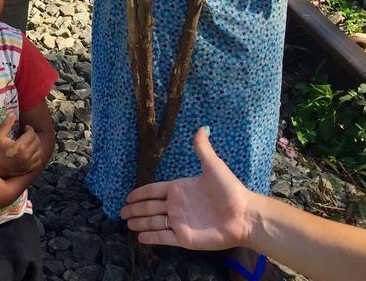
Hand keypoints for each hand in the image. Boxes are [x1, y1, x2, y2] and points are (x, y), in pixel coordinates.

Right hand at [0, 112, 42, 176]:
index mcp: (20, 147)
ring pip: (39, 151)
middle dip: (34, 135)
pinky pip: (38, 160)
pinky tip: (32, 151)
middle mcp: (26, 156)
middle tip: (28, 133)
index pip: (31, 134)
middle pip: (37, 142)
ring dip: (37, 145)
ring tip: (30, 142)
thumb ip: (6, 124)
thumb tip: (12, 114)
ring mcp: (28, 164)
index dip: (29, 129)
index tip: (25, 128)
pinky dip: (37, 155)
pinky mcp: (28, 169)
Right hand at [120, 127, 252, 249]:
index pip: (154, 190)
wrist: (244, 216)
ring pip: (154, 222)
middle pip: (150, 207)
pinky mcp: (184, 238)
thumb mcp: (214, 167)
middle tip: (121, 212)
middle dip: (136, 210)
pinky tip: (140, 238)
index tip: (128, 196)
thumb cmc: (230, 191)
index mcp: (180, 189)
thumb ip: (203, 149)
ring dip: (140, 223)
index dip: (141, 193)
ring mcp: (180, 222)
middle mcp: (177, 206)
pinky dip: (151, 237)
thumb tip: (201, 127)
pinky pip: (163, 237)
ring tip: (127, 224)